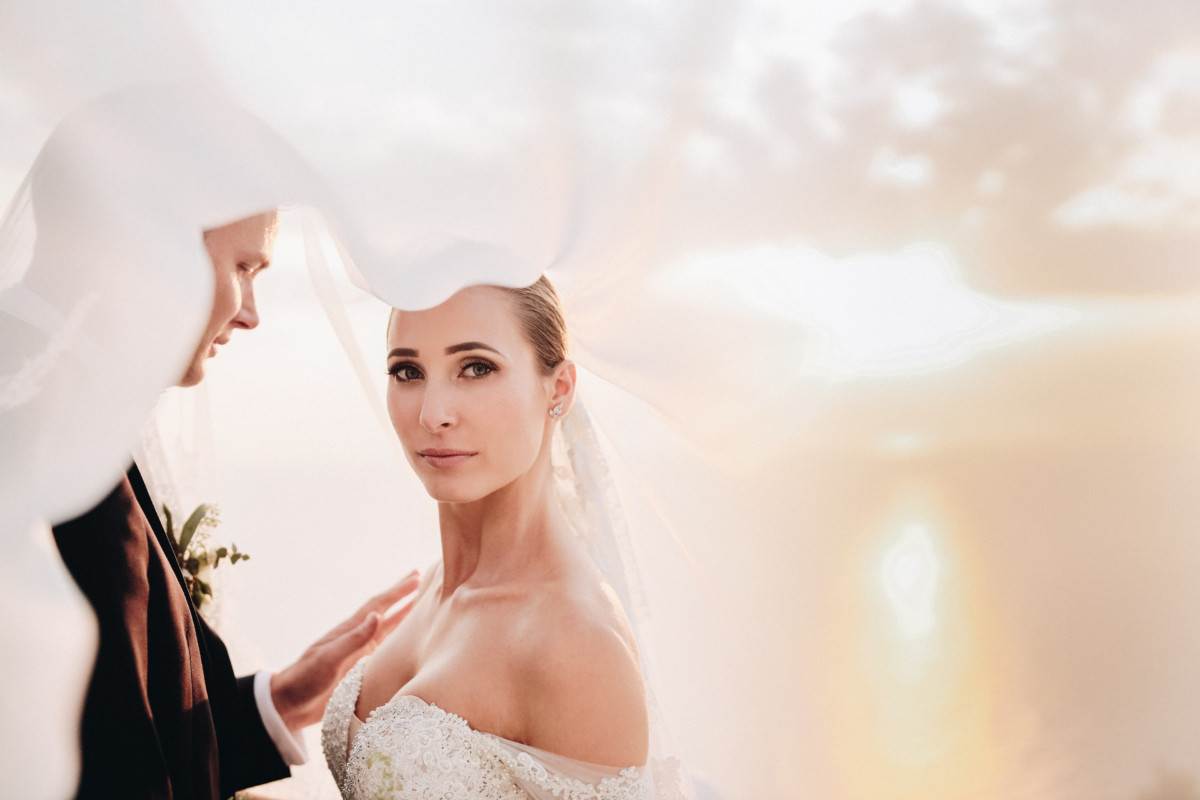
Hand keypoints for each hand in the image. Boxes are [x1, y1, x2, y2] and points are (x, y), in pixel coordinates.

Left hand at [270, 569, 420, 729]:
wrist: (290, 703)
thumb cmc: (305, 679)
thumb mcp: (328, 659)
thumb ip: (353, 639)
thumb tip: (377, 615)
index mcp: (350, 632)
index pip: (379, 605)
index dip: (398, 591)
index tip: (416, 577)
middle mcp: (358, 639)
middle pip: (386, 612)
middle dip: (403, 596)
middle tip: (421, 578)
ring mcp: (361, 654)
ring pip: (389, 630)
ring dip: (405, 616)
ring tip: (422, 604)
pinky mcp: (362, 670)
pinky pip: (388, 651)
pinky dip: (401, 641)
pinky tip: (410, 641)